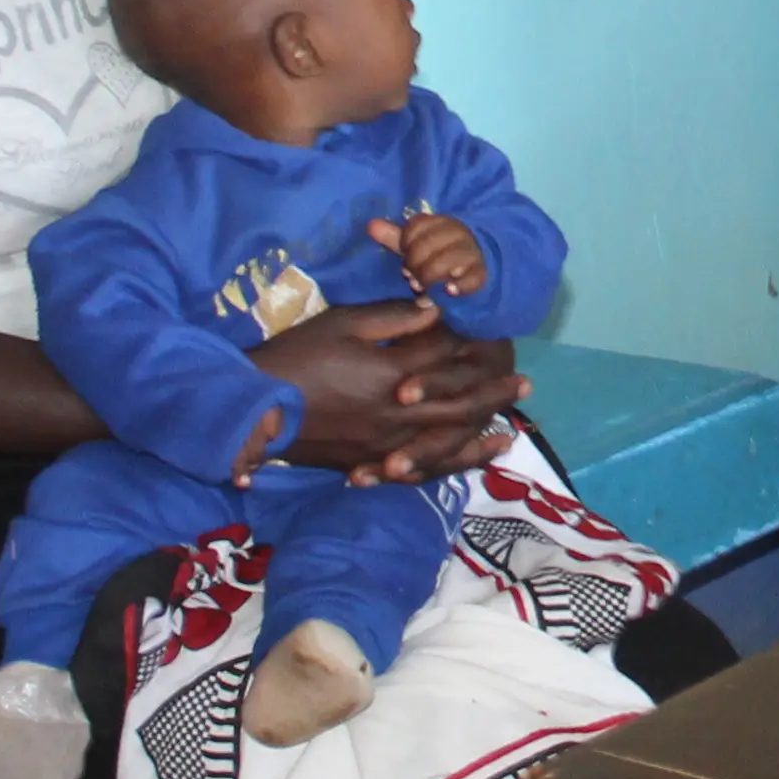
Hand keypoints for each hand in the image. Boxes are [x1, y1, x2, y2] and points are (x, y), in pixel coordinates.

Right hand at [255, 300, 526, 485]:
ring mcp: (386, 445)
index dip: (469, 342)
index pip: (445, 356)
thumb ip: (394, 318)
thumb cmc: (296, 357)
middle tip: (524, 385)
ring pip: (447, 444)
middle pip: (459, 404)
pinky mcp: (371, 463)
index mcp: (393, 374)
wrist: (254, 408)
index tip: (493, 332)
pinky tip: (465, 463)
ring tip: (510, 432)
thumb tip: (437, 308)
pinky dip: (449, 466)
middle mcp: (398, 415)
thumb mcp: (343, 323)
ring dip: (481, 436)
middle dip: (494, 394)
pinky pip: (420, 470)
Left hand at [379, 211, 489, 301]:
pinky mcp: (481, 274)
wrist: (474, 271)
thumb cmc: (440, 257)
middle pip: (428, 244)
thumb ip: (394, 237)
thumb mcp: (417, 246)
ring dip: (429, 276)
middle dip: (414, 262)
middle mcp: (459, 233)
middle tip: (411, 275)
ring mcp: (472, 253)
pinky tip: (447, 291)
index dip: (406, 242)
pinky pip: (470, 279)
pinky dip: (457, 286)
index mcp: (441, 222)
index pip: (417, 225)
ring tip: (424, 286)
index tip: (406, 253)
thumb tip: (371, 225)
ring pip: (445, 261)